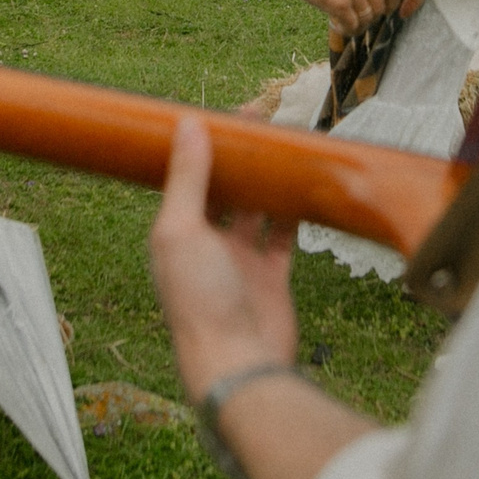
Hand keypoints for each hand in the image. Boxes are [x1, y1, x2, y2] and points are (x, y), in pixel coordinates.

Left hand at [150, 116, 296, 396]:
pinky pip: (283, 234)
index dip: (203, 147)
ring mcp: (239, 261)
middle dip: (238, 159)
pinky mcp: (271, 276)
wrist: (239, 363)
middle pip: (222, 190)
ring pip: (255, 208)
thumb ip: (187, 179)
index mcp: (175, 234)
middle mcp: (205, 245)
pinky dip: (293, 211)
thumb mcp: (182, 230)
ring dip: (266, 180)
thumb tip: (186, 124)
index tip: (224, 116)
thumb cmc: (199, 300)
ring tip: (284, 145)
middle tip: (260, 122)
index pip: (188, 180)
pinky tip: (304, 185)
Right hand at [294, 0, 399, 35]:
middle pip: (380, 8)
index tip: (384, 9)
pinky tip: (338, 25)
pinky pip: (352, 25)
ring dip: (358, 25)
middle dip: (371, 17)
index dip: (391, 4)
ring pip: (366, 19)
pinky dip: (347, 29)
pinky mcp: (339, 4)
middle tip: (359, 17)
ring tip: (348, 23)